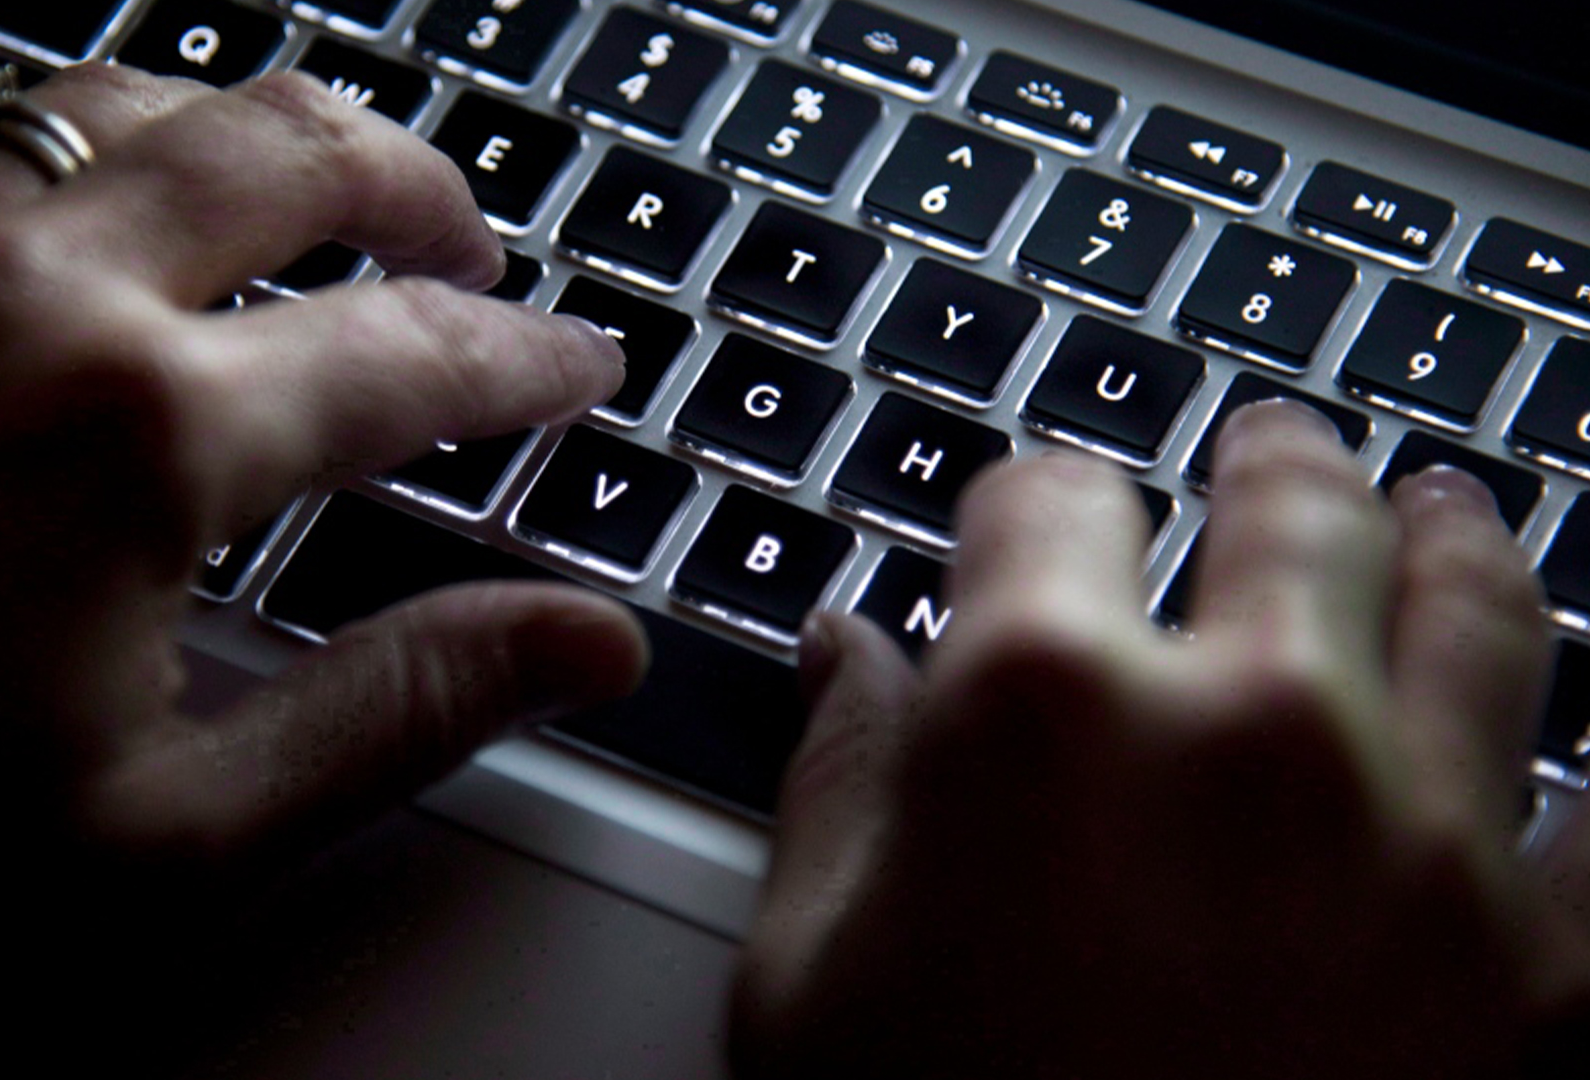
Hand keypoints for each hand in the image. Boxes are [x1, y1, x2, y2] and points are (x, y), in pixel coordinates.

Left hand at [0, 64, 643, 1059]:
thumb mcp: (167, 837)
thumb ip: (399, 711)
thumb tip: (581, 644)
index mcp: (137, 434)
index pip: (411, 354)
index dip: (525, 362)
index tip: (578, 370)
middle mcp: (23, 297)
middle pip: (291, 150)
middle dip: (421, 189)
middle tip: (476, 253)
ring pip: (137, 102)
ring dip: (261, 137)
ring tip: (322, 196)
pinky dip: (106, 151)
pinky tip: (123, 214)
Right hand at [734, 402, 1589, 1076]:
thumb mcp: (805, 978)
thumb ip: (833, 779)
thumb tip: (848, 655)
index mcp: (1041, 714)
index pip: (1047, 498)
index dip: (1029, 494)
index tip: (1031, 512)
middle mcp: (1251, 737)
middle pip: (1293, 506)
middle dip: (1273, 456)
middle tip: (1274, 440)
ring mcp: (1424, 848)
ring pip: (1485, 606)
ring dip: (1456, 536)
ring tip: (1444, 510)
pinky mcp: (1544, 981)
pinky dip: (1564, 768)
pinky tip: (1538, 754)